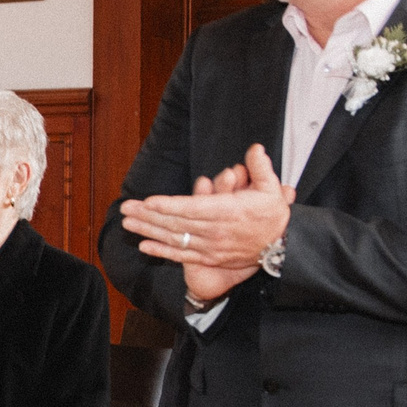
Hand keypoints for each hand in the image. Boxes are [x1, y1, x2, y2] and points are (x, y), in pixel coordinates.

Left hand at [119, 144, 294, 272]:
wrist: (281, 247)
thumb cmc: (273, 216)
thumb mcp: (272, 189)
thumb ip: (260, 168)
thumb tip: (255, 149)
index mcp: (227, 212)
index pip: (192, 209)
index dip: (169, 206)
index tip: (149, 202)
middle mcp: (215, 231)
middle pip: (176, 223)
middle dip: (148, 216)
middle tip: (125, 208)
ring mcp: (210, 246)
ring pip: (174, 239)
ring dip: (148, 231)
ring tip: (127, 223)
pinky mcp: (209, 258)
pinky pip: (182, 255)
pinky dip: (162, 251)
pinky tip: (144, 246)